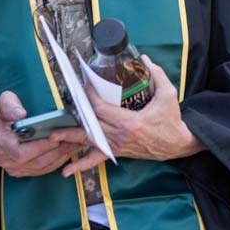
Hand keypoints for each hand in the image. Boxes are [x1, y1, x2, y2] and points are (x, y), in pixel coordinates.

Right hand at [0, 91, 89, 177]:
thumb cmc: (3, 117)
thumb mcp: (4, 104)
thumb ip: (9, 106)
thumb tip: (20, 114)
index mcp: (2, 143)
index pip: (24, 152)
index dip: (43, 146)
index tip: (59, 138)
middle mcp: (8, 160)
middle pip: (38, 161)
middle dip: (59, 151)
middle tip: (75, 140)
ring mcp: (16, 169)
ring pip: (43, 167)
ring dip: (62, 156)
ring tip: (76, 144)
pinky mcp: (24, 172)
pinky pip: (44, 170)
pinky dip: (58, 161)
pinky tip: (69, 151)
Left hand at [62, 56, 203, 176]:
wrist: (177, 144)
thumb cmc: (171, 120)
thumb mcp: (168, 94)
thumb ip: (156, 74)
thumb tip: (143, 58)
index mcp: (129, 122)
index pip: (102, 109)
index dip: (90, 97)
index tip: (84, 86)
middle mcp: (120, 136)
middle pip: (91, 125)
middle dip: (75, 115)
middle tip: (60, 107)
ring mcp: (117, 146)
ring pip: (89, 141)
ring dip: (70, 139)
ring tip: (52, 138)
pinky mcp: (118, 152)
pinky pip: (97, 159)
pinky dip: (81, 165)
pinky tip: (67, 171)